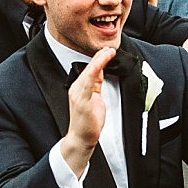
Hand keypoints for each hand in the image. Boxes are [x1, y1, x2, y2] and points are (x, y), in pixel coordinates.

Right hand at [61, 42, 113, 173]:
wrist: (81, 138)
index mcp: (79, 88)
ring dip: (99, 60)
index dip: (99, 58)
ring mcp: (78, 94)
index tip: (108, 51)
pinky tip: (99, 64)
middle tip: (111, 48)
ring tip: (109, 52)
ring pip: (89, 72)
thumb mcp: (95, 99)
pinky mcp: (82, 101)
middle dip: (100, 56)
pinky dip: (94, 71)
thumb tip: (101, 72)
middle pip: (89, 67)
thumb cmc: (88, 122)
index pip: (90, 69)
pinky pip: (88, 82)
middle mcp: (76, 88)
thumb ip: (96, 85)